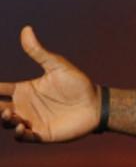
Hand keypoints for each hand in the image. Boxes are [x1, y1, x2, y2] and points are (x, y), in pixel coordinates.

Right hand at [0, 26, 99, 142]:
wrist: (96, 104)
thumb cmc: (78, 83)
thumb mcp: (56, 66)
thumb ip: (38, 52)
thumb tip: (26, 29)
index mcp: (24, 89)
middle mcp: (24, 106)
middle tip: (0, 105)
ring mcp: (31, 120)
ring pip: (6, 122)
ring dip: (4, 119)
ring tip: (9, 113)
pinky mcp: (41, 133)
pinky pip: (23, 137)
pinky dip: (18, 133)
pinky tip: (21, 126)